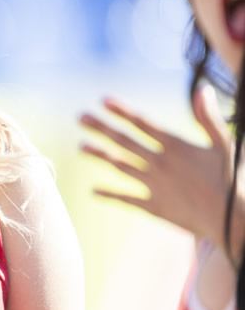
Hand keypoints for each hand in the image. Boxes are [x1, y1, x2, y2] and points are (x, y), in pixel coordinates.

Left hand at [79, 88, 238, 252]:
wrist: (231, 220)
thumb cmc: (232, 180)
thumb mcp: (223, 145)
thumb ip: (208, 118)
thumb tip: (202, 89)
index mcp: (176, 146)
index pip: (142, 123)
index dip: (122, 111)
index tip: (103, 101)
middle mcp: (160, 163)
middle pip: (124, 142)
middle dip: (101, 128)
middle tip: (80, 117)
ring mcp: (154, 185)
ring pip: (121, 166)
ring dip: (100, 155)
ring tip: (81, 147)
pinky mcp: (154, 206)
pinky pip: (126, 198)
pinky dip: (109, 194)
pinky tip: (94, 191)